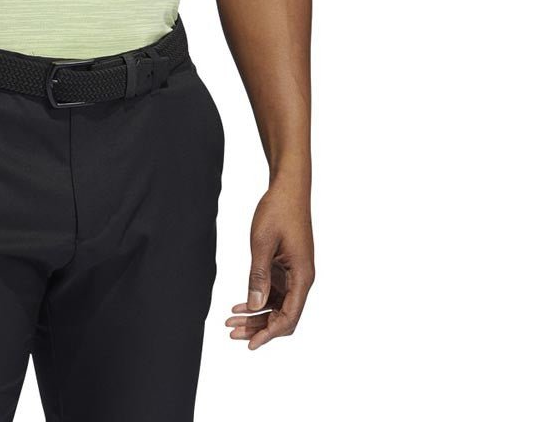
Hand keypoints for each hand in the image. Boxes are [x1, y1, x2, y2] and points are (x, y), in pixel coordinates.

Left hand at [226, 179, 314, 349]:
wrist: (288, 188)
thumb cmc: (278, 210)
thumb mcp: (262, 243)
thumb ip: (258, 276)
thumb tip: (254, 306)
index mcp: (302, 276)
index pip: (289, 316)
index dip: (269, 333)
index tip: (250, 344)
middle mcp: (301, 278)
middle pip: (283, 315)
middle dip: (258, 327)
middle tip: (231, 333)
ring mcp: (293, 273)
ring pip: (277, 305)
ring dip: (256, 316)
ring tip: (231, 322)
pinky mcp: (285, 266)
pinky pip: (273, 292)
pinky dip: (258, 300)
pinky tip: (239, 305)